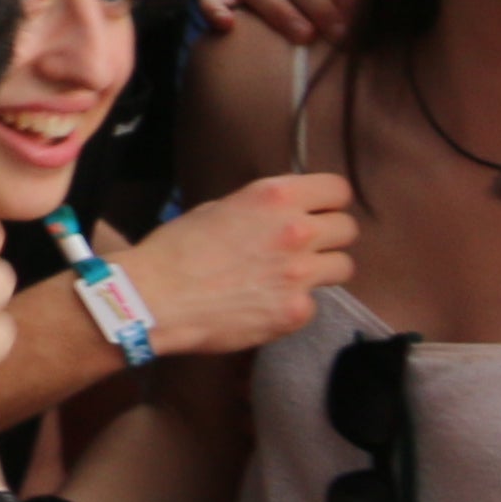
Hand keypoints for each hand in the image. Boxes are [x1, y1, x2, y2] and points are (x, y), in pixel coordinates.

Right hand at [125, 172, 360, 360]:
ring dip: (321, 270)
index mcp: (273, 197)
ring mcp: (300, 274)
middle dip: (328, 237)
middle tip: (302, 248)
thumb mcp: (218, 210)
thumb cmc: (176, 250)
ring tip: (289, 277)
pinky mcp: (296, 311)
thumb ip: (261, 210)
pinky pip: (313, 304)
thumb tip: (285, 216)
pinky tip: (263, 304)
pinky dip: (293, 304)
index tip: (318, 211)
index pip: (338, 190)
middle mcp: (295, 231)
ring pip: (343, 267)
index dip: (328, 202)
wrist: (153, 298)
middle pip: (348, 229)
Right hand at [197, 0, 361, 53]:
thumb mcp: (366, 8)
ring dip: (278, 9)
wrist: (319, 41)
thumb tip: (394, 3)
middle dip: (319, 5)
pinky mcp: (229, 4)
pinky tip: (227, 26)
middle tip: (341, 37)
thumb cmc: (347, 24)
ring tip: (303, 37)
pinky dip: (215, 8)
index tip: (363, 20)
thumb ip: (377, 0)